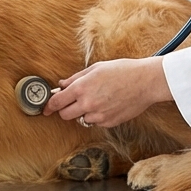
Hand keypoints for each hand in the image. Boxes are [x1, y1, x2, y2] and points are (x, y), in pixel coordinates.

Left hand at [45, 58, 172, 127]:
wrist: (145, 82)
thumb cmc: (122, 71)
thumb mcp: (96, 68)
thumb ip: (76, 78)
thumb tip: (62, 84)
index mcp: (81, 88)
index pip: (57, 102)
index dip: (48, 106)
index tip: (46, 109)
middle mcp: (87, 104)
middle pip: (65, 115)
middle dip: (66, 109)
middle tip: (72, 102)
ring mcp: (98, 115)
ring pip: (81, 119)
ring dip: (83, 113)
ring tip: (97, 100)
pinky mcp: (109, 122)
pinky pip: (96, 122)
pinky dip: (97, 116)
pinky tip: (107, 104)